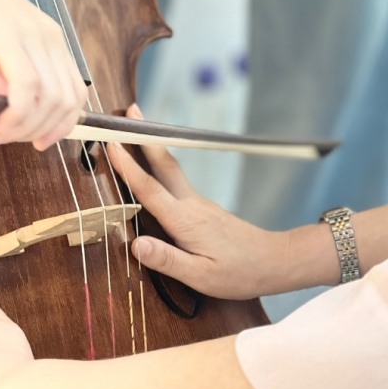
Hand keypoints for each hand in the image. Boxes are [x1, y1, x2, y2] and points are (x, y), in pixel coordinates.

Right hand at [0, 0, 86, 149]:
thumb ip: (5, 76)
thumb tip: (10, 104)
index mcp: (51, 40)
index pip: (75, 93)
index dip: (63, 125)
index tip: (40, 142)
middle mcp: (50, 38)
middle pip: (65, 102)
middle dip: (39, 131)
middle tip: (9, 139)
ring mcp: (33, 37)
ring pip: (48, 100)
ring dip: (23, 128)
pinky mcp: (10, 39)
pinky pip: (26, 89)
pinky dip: (14, 115)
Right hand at [107, 107, 287, 299]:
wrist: (274, 262)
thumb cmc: (239, 273)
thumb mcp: (200, 276)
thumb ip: (167, 260)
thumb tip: (136, 245)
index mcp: (185, 221)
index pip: (150, 189)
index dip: (128, 167)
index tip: (113, 144)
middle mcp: (190, 205)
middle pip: (163, 166)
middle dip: (145, 138)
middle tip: (131, 112)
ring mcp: (198, 204)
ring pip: (170, 170)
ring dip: (152, 148)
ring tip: (138, 130)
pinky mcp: (202, 208)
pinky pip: (176, 181)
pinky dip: (160, 167)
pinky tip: (154, 167)